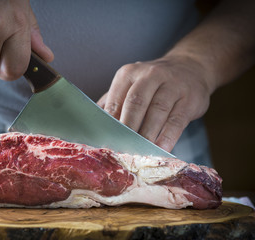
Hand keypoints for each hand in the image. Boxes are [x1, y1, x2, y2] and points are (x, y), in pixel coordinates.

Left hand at [97, 55, 211, 151]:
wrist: (191, 68)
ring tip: (140, 152)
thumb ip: (113, 102)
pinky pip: (176, 120)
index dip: (111, 122)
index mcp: (129, 74)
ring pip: (157, 111)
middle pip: (135, 103)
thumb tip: (94, 126)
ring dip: (147, 134)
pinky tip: (161, 149)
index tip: (107, 141)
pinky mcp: (190, 99)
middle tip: (122, 148)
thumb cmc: (152, 84)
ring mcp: (172, 85)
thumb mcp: (131, 85)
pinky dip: (168, 137)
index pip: (116, 100)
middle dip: (127, 128)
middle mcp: (150, 75)